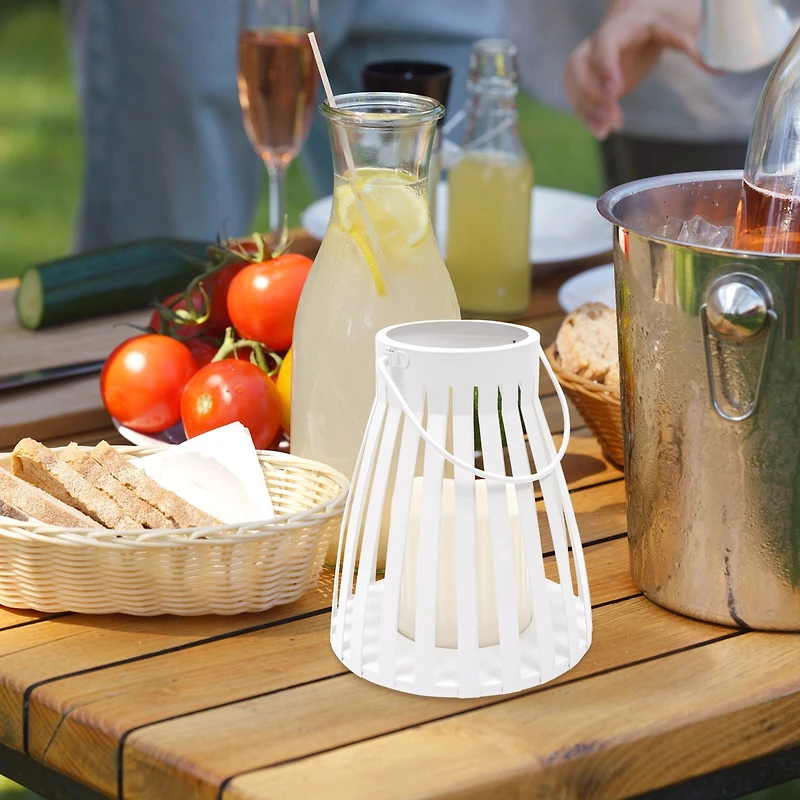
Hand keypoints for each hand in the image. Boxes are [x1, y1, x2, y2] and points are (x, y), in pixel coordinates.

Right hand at [563, 0, 709, 139]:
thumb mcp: (681, 27)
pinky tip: (600, 129)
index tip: (616, 91)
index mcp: (621, 25)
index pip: (605, 43)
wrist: (640, 16)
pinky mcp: (586, 75)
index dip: (606, 67)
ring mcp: (588, 58)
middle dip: (592, 95)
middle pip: (581, 66)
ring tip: (604, 131)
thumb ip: (695, 47)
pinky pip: (576, 94)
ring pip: (574, 82)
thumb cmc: (663, 18)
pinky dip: (584, 113)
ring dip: (585, 109)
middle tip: (611, 120)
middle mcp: (598, 40)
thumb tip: (718, 69)